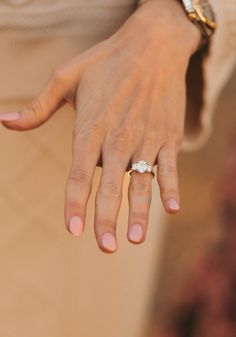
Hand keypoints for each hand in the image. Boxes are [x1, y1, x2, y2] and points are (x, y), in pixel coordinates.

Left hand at [0, 0, 199, 252]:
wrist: (152, 44)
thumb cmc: (106, 61)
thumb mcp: (65, 78)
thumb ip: (37, 107)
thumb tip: (4, 122)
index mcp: (91, 128)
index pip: (78, 174)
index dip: (74, 204)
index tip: (73, 230)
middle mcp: (118, 138)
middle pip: (109, 186)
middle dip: (106, 219)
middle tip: (105, 247)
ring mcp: (145, 139)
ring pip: (141, 183)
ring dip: (139, 212)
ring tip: (135, 239)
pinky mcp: (168, 136)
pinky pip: (170, 167)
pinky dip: (171, 188)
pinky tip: (171, 209)